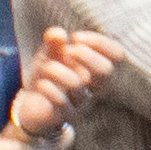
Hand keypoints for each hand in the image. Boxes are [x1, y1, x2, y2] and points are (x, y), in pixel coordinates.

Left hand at [3, 28, 117, 140]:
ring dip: (58, 71)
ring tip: (46, 67)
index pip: (116, 54)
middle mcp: (94, 86)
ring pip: (77, 84)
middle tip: (68, 52)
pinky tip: (41, 84)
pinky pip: (61, 102)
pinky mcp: (66, 115)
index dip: (99, 42)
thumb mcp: (50, 54)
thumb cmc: (48, 76)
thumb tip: (58, 33)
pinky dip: (49, 89)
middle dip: (86, 55)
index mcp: (97, 68)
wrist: (34, 107)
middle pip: (106, 70)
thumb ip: (54, 42)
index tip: (76, 37)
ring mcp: (82, 102)